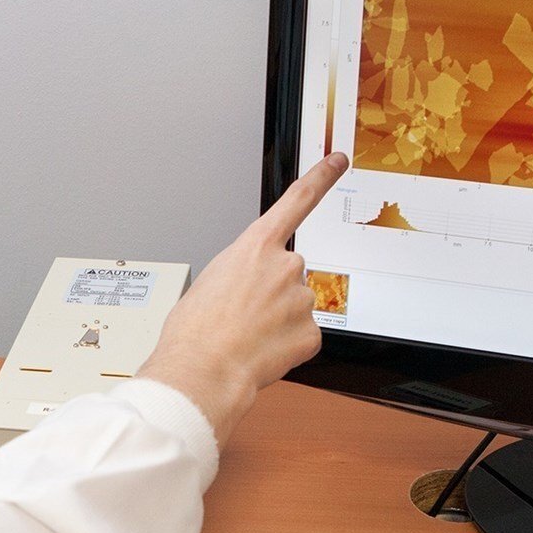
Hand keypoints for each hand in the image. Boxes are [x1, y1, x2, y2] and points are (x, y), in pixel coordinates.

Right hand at [137, 152, 344, 443]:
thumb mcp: (208, 282)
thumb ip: (240, 272)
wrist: (203, 370)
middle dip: (273, 293)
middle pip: (289, 273)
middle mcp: (286, 266)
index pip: (297, 201)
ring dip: (277, 322)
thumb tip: (250, 288)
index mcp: (255, 247)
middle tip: (243, 317)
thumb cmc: (194, 331)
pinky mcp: (311, 332)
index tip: (338, 162)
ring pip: (296, 307)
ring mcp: (302, 298)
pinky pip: (302, 336)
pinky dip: (286, 346)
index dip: (321, 178)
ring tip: (246, 337)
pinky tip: (262, 352)